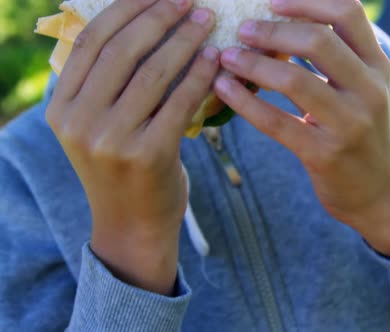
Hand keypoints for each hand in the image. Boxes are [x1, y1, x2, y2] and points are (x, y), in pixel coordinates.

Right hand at [46, 0, 218, 293]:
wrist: (133, 225)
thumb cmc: (124, 169)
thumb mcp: (100, 126)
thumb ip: (107, 85)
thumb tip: (144, 26)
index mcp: (62, 106)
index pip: (91, 41)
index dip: (127, 10)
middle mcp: (79, 121)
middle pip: (122, 50)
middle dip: (160, 18)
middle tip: (190, 2)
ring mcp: (111, 139)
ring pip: (153, 72)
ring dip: (185, 41)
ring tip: (206, 22)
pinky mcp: (147, 154)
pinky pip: (179, 101)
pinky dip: (199, 75)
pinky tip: (215, 59)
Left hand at [214, 0, 389, 260]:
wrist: (376, 189)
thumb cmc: (357, 129)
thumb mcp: (358, 87)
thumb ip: (332, 57)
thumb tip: (276, 23)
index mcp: (376, 65)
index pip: (348, 12)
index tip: (272, 1)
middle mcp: (369, 89)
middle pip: (319, 40)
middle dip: (272, 29)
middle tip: (242, 29)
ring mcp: (349, 123)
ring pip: (294, 80)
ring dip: (252, 63)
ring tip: (226, 56)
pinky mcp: (324, 154)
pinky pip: (276, 122)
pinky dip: (244, 101)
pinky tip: (223, 89)